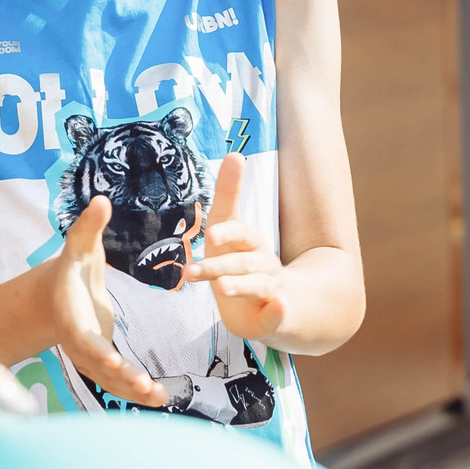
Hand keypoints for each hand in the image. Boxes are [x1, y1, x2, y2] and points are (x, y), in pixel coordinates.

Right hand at [44, 197, 166, 405]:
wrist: (53, 297)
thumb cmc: (71, 267)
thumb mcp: (78, 246)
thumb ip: (88, 226)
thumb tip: (100, 200)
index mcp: (71, 318)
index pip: (84, 339)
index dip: (98, 352)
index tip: (116, 363)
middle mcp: (77, 344)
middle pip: (98, 367)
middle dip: (121, 379)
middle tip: (145, 388)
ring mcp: (87, 358)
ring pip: (109, 382)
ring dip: (133, 393)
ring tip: (161, 399)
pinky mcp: (100, 365)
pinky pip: (117, 383)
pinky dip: (136, 393)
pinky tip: (161, 399)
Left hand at [181, 153, 287, 339]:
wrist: (279, 301)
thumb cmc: (243, 259)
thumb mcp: (231, 228)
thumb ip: (229, 194)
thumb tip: (235, 152)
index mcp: (251, 243)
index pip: (241, 233)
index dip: (227, 233)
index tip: (209, 236)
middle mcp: (264, 264)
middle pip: (243, 262)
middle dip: (218, 266)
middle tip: (190, 272)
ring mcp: (271, 290)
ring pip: (257, 285)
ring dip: (240, 285)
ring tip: (222, 287)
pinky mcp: (274, 316)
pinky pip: (278, 313)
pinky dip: (278, 310)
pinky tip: (277, 307)